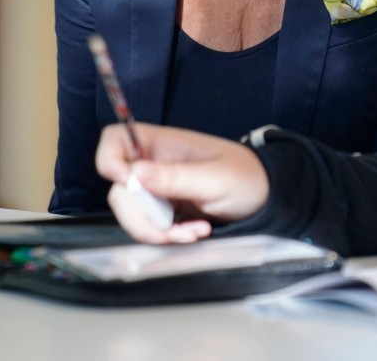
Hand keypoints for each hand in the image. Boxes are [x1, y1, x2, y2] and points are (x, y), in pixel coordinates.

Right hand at [95, 123, 270, 243]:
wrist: (266, 199)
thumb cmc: (248, 177)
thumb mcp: (216, 179)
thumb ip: (176, 177)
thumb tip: (134, 173)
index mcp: (162, 144)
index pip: (115, 140)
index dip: (109, 160)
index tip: (127, 183)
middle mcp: (153, 164)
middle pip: (118, 189)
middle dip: (140, 216)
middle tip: (170, 228)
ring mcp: (157, 189)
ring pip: (131, 214)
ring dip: (158, 231)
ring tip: (195, 230)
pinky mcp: (164, 211)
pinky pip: (150, 227)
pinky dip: (169, 236)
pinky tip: (196, 231)